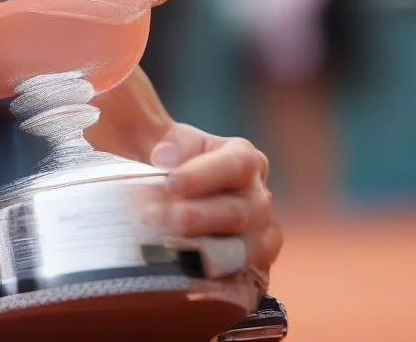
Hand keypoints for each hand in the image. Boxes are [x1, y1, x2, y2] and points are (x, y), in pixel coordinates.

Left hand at [148, 123, 282, 290]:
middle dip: (195, 217)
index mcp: (245, 158)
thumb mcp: (159, 137)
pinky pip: (237, 280)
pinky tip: (179, 271)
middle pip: (237, 212)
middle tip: (155, 217)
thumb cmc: (164, 160)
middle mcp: (259, 198)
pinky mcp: (250, 271)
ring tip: (162, 243)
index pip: (235, 165)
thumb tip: (163, 156)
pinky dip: (209, 277)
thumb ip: (157, 136)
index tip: (170, 182)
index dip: (203, 176)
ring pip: (240, 250)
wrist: (164, 194)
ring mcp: (260, 238)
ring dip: (200, 248)